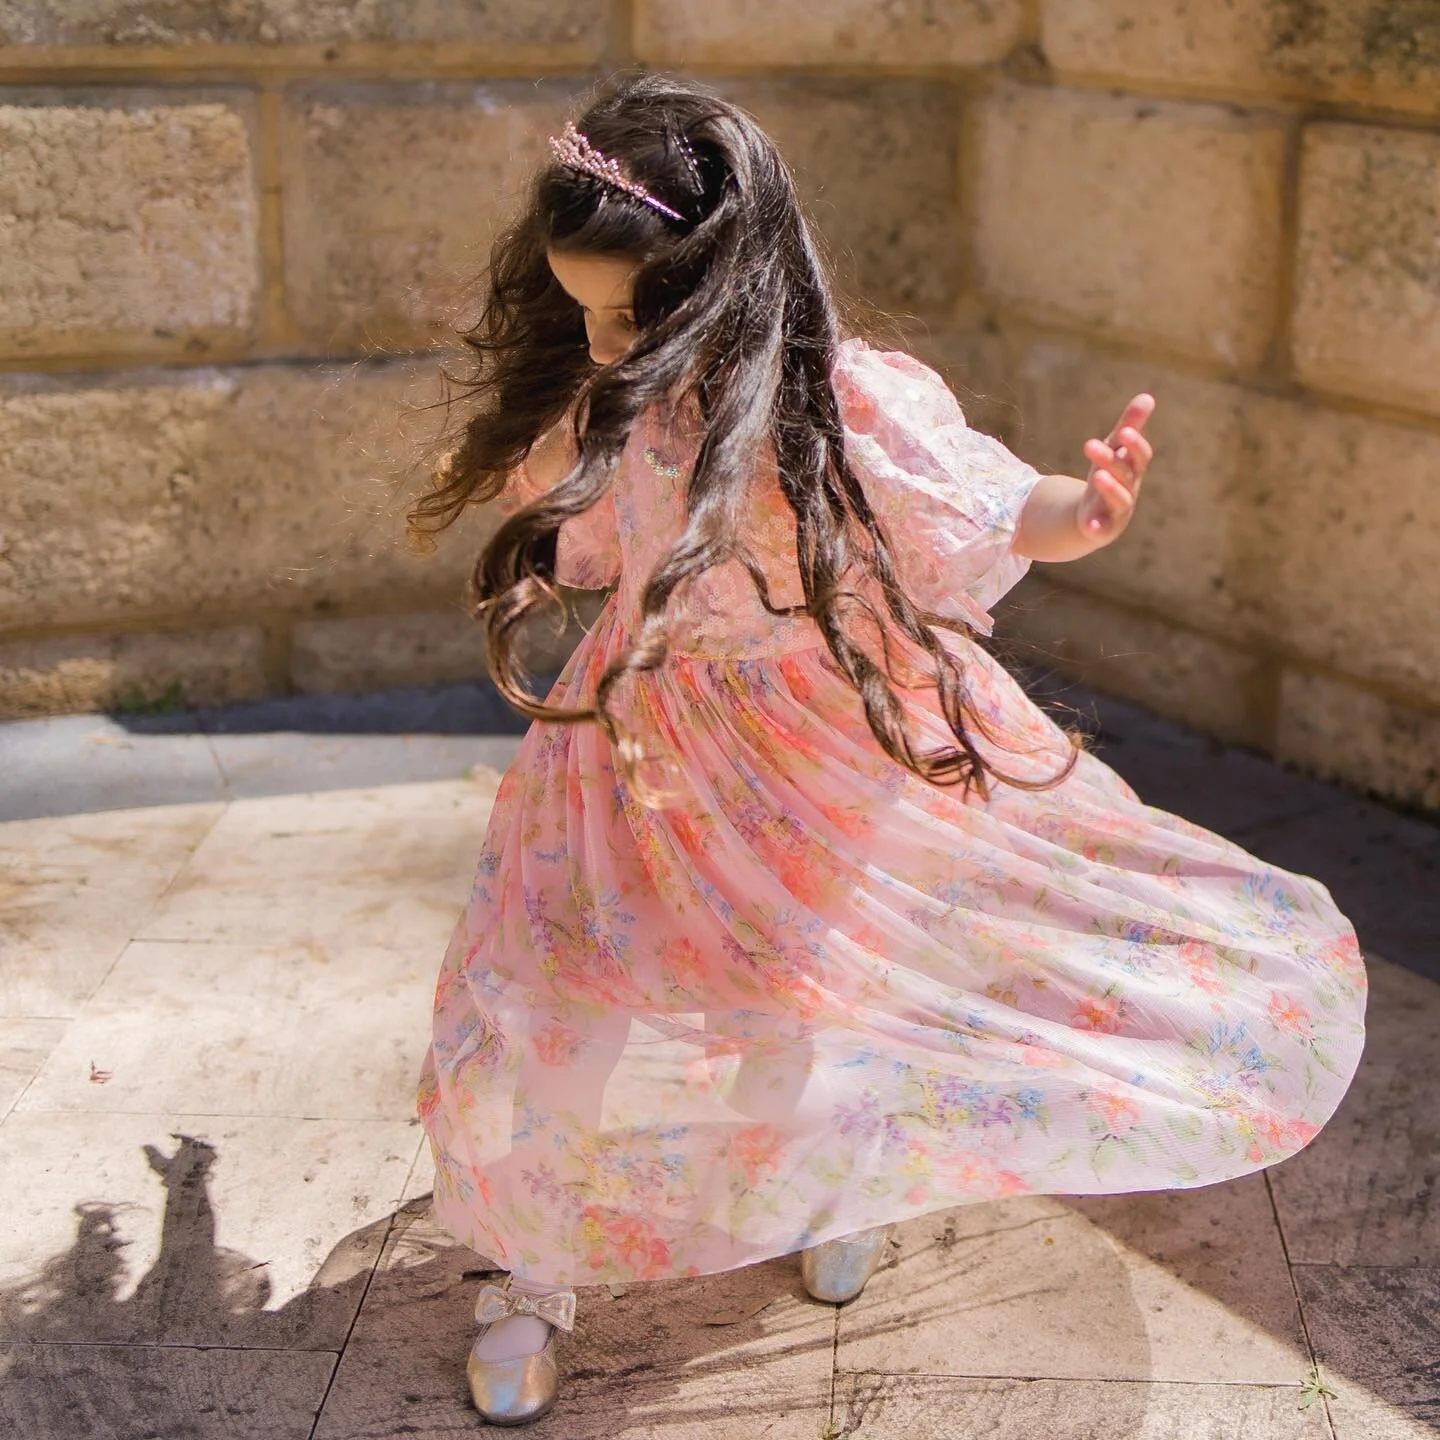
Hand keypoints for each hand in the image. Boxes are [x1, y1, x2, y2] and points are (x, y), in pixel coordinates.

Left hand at [1077, 394, 1155, 541]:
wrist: (1094, 515)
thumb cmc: (1109, 476)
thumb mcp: (1115, 450)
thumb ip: (1129, 426)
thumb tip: (1147, 397)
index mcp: (1133, 469)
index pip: (1140, 456)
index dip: (1134, 444)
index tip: (1123, 431)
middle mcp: (1129, 489)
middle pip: (1125, 474)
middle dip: (1110, 460)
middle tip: (1091, 445)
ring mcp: (1117, 510)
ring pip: (1119, 499)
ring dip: (1110, 488)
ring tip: (1097, 476)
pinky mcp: (1103, 528)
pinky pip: (1102, 528)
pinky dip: (1097, 526)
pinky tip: (1089, 524)